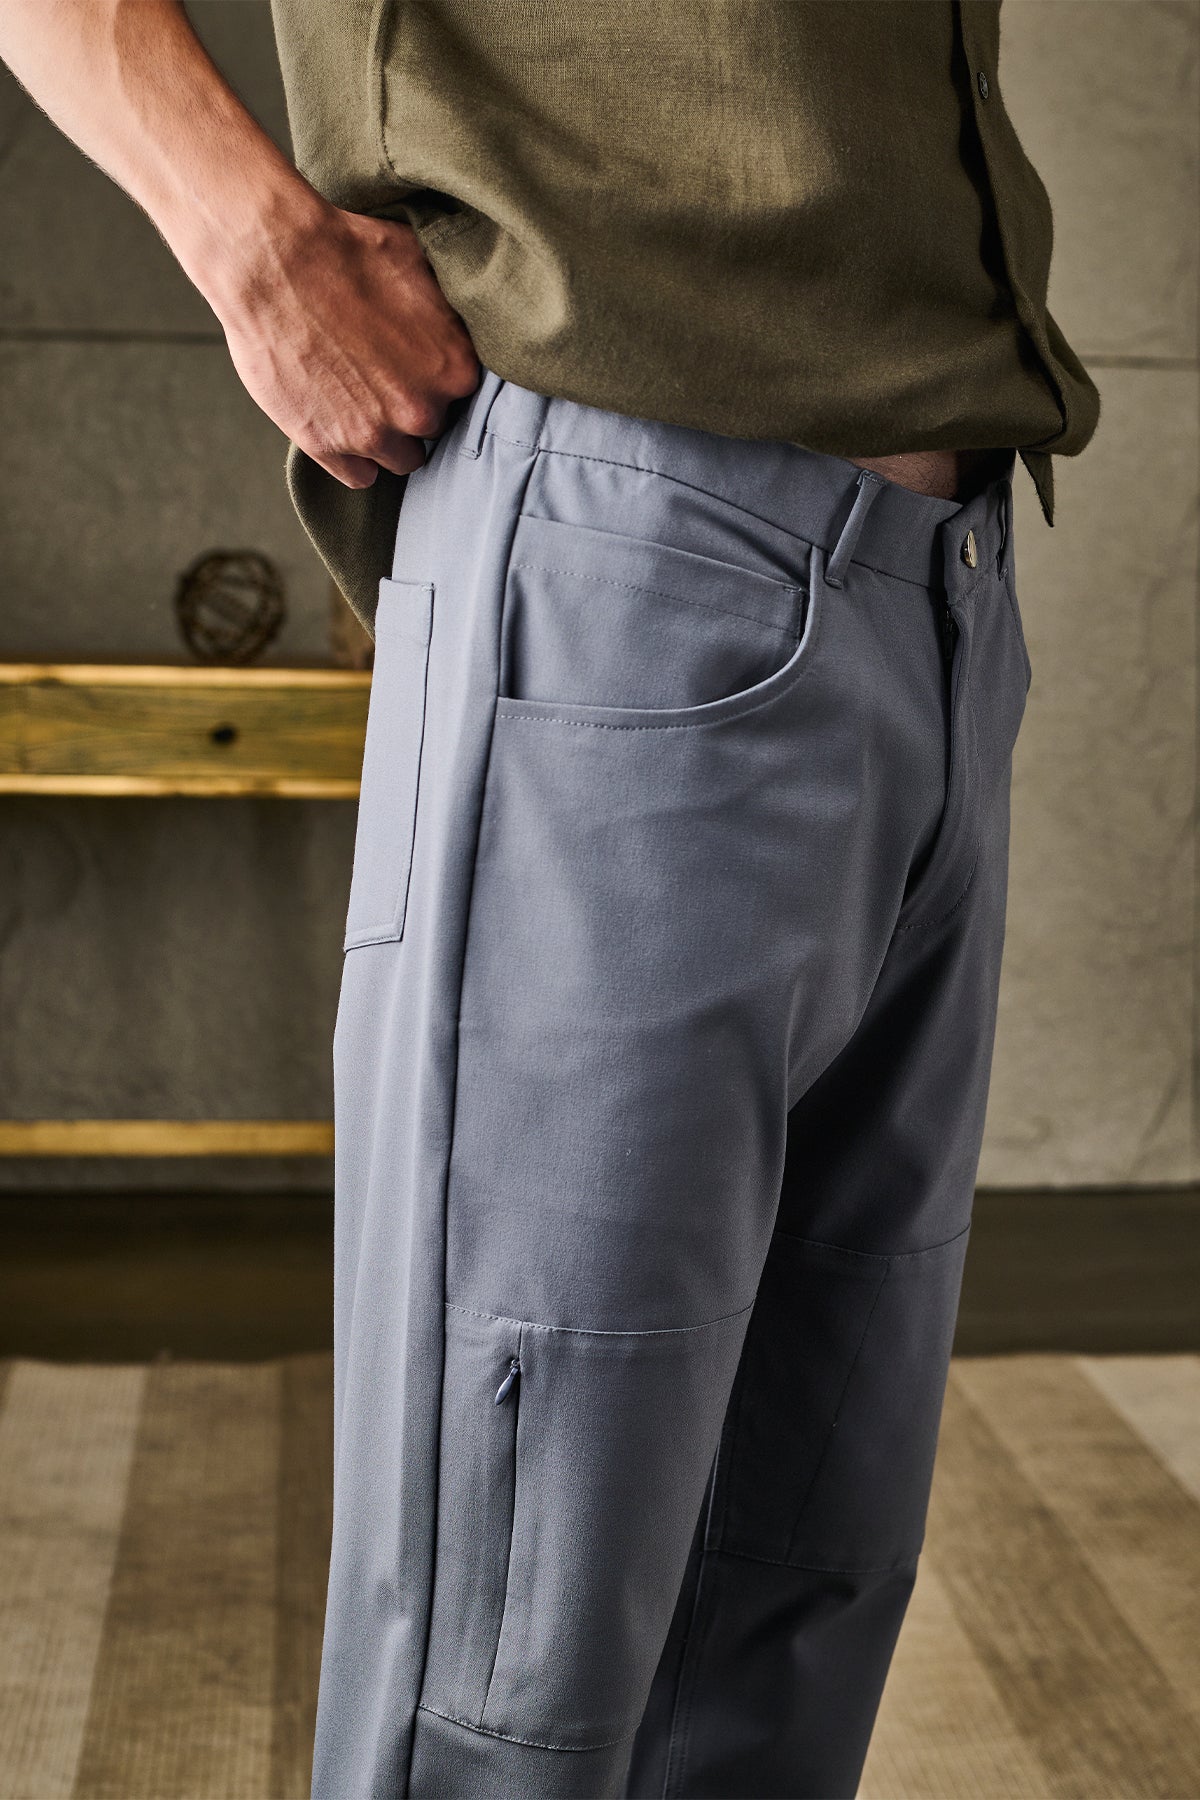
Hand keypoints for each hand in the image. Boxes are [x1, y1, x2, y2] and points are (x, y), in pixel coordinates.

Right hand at [214, 199, 480, 488]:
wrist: (272, 259)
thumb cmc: (344, 251)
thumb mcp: (420, 265)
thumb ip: (448, 312)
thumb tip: (461, 322)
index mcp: (455, 370)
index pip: (461, 395)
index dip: (435, 377)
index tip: (414, 364)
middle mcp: (421, 411)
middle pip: (430, 426)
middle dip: (410, 404)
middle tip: (380, 374)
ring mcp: (373, 435)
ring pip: (400, 458)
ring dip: (385, 437)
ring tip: (360, 401)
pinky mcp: (327, 447)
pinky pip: (359, 477)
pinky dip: (351, 457)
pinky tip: (340, 424)